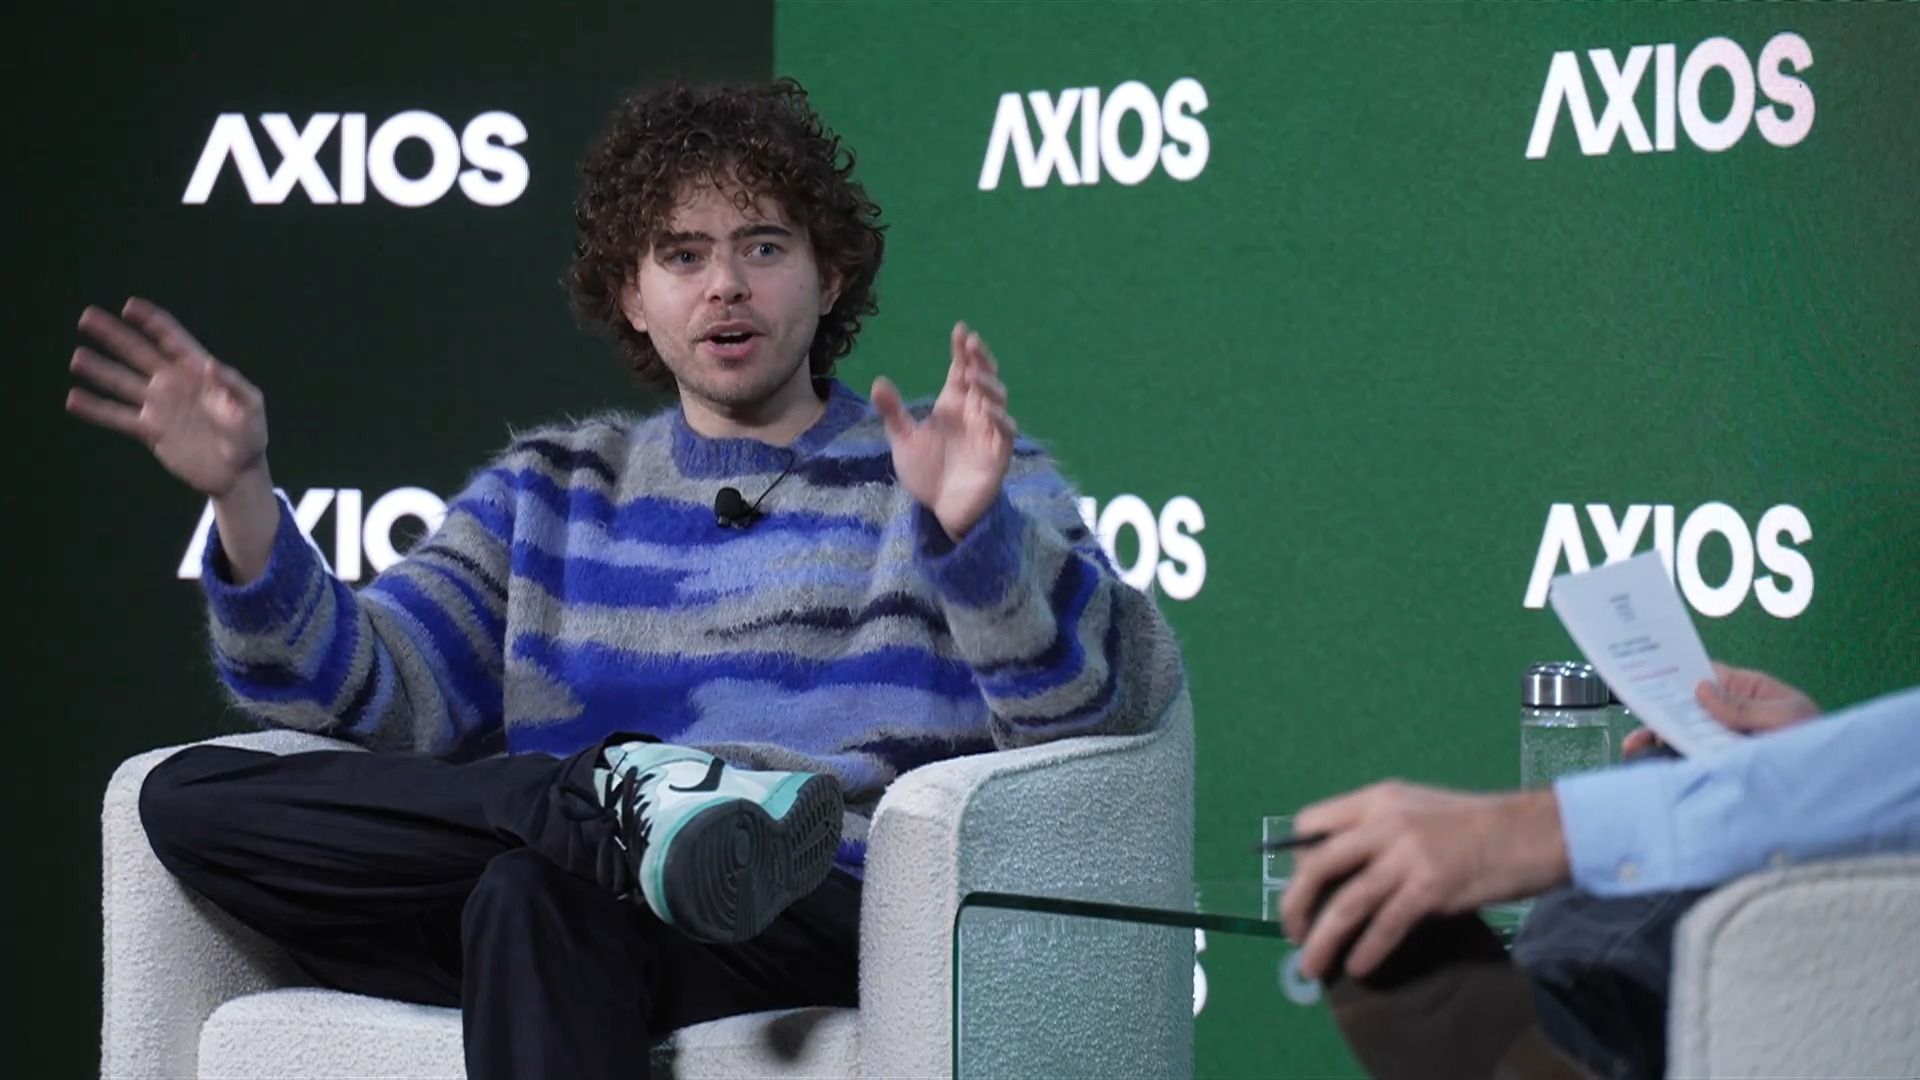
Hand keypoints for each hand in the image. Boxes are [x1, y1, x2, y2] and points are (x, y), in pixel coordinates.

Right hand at [67, 299, 269, 496]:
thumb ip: (235, 386)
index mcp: (198, 371)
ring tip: (77, 357)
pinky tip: (74, 399)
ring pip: (122, 382)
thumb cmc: (251, 437)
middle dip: (114, 334)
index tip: (129, 306)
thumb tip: (211, 365)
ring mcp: (160, 406)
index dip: (151, 321)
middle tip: (87, 317)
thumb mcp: (252, 408)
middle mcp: (173, 383)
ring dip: (99, 370)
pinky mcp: (150, 430)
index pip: (171, 339)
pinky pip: (118, 417)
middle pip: (138, 353)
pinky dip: (96, 409)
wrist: (237, 473)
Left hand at [871, 321, 1015, 540]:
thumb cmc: (926, 473)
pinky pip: (1006, 433)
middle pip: (982, 378)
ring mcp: (988, 432)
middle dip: (980, 360)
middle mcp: (973, 413)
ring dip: (988, 385)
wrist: (940, 511)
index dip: (963, 351)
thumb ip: (894, 412)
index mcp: (953, 405)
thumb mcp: (904, 440)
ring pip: (997, 400)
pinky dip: (1000, 420)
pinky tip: (988, 411)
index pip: (961, 371)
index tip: (960, 330)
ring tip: (975, 375)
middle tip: (973, 343)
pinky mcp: (998, 454)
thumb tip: (878, 381)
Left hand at [1279, 783, 1569, 980]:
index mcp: (1378, 799)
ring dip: (1322, 940)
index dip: (1298, 860)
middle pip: (1317, 865)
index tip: (1304, 889)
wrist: (1532, 833)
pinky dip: (1366, 950)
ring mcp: (1408, 854)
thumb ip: (1380, 831)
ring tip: (1312, 967)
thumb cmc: (1477, 827)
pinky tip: (1358, 967)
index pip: (1311, 823)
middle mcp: (1385, 822)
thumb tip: (1341, 874)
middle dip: (1296, 904)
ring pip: (1346, 904)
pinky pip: (1384, 925)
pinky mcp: (1431, 887)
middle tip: (1292, 934)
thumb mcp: (1418, 811)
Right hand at [1620, 660, 1820, 755]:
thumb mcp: (1786, 717)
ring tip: (1635, 747)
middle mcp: (1733, 716)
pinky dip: (1672, 762)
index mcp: (1749, 692)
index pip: (1706, 675)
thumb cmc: (1820, 745)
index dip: (1677, 671)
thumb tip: (1702, 690)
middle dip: (1658, 708)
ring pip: (1685, 735)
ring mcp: (1727, 743)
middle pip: (1687, 707)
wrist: (1836, 792)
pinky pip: (1693, 761)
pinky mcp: (1723, 767)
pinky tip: (1656, 764)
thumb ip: (1743, 706)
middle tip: (1633, 707)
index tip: (1649, 671)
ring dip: (1658, 738)